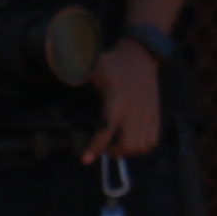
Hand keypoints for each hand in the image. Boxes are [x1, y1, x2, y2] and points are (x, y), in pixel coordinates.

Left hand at [88, 38, 165, 162]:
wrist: (141, 55)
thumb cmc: (114, 63)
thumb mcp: (94, 66)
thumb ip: (78, 73)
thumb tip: (61, 72)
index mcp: (117, 102)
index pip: (106, 131)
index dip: (96, 147)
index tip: (86, 159)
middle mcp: (134, 110)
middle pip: (128, 144)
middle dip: (115, 152)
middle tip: (105, 149)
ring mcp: (147, 113)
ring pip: (142, 145)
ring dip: (129, 151)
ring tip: (118, 147)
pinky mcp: (155, 113)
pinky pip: (153, 139)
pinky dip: (143, 146)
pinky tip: (133, 142)